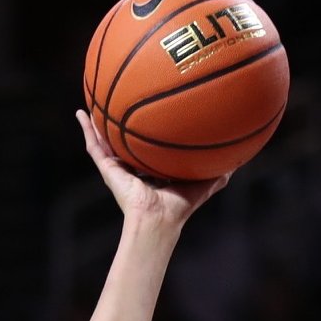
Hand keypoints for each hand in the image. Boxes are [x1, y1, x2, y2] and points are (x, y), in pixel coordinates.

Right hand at [75, 111, 227, 225]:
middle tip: (122, 100)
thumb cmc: (180, 207)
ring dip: (99, 122)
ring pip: (106, 139)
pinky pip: (94, 146)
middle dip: (123, 124)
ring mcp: (118, 167)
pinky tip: (81, 113)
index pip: (150, 147)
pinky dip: (86, 129)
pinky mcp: (108, 168)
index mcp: (153, 169)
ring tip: (93, 101)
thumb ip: (219, 173)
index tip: (153, 114)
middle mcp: (134, 166)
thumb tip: (239, 160)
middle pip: (127, 140)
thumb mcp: (203, 183)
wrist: (158, 219)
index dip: (151, 132)